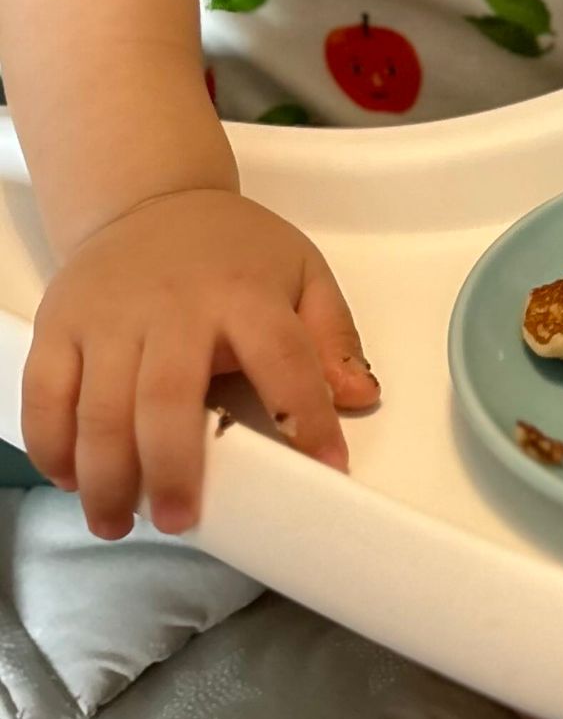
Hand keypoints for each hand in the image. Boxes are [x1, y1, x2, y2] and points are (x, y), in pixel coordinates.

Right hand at [22, 190, 378, 539]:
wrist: (149, 197)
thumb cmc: (231, 248)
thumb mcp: (301, 272)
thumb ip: (333, 337)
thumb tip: (360, 397)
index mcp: (245, 292)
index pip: (283, 359)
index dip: (307, 417)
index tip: (326, 467)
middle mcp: (174, 305)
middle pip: (168, 397)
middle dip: (171, 469)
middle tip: (179, 520)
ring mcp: (110, 314)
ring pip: (100, 405)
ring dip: (105, 475)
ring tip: (116, 521)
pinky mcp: (61, 323)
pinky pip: (45, 392)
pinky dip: (51, 443)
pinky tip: (71, 477)